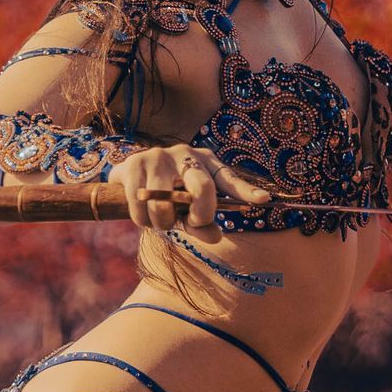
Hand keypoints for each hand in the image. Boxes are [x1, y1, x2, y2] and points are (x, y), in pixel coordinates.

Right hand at [109, 144, 271, 231]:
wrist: (127, 178)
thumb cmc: (166, 194)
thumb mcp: (187, 209)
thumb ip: (202, 224)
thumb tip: (216, 237)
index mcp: (206, 162)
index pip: (229, 179)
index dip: (246, 190)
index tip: (264, 199)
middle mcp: (186, 154)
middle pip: (203, 187)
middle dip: (200, 215)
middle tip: (192, 223)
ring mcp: (159, 156)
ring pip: (166, 204)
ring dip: (163, 223)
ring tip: (160, 220)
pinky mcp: (135, 163)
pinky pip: (141, 206)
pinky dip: (142, 220)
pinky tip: (142, 215)